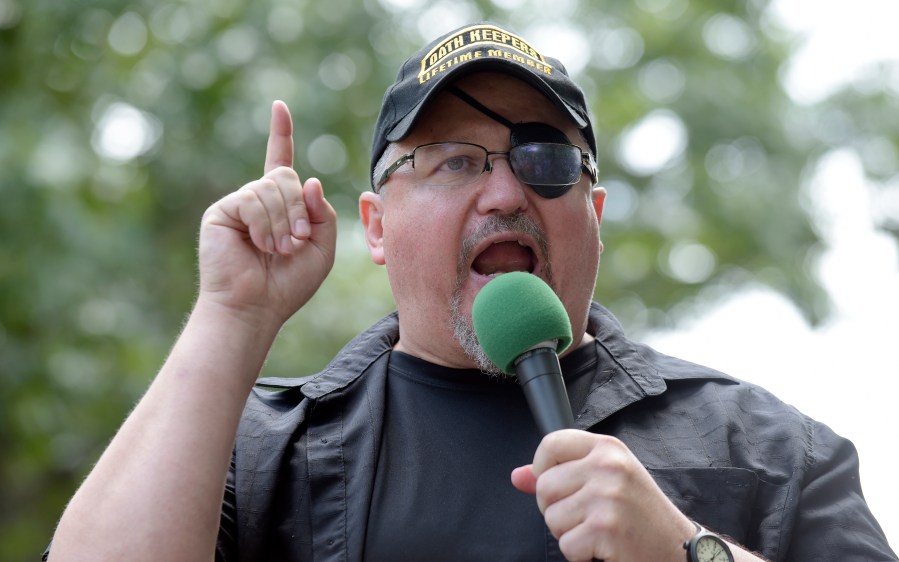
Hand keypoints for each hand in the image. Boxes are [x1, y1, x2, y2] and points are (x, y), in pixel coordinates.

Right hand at [197, 100, 336, 327]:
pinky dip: (265, 224)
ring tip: (279, 249)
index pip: (280, 161)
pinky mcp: (221, 211)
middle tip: (297, 239)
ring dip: (283, 221)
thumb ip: (323, 214)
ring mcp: (238, 204)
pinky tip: (260, 245)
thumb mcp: (321, 248)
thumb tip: (310, 180)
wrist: (255, 307)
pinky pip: (252, 199)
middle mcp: (257, 200)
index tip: (279, 107)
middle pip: (286, 176)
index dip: (280, 134)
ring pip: (271, 188)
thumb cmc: (287, 284)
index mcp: (279, 206)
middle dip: (299, 207)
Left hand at [511, 429, 694, 561]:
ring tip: (598, 531)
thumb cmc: (639, 514)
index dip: (542, 468)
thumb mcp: (605, 481)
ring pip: (552, 518)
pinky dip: (580, 554)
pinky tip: (604, 547)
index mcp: (607, 448)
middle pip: (544, 486)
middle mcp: (608, 466)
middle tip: (586, 517)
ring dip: (569, 534)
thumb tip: (517, 476)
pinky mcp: (606, 528)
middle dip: (556, 509)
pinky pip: (567, 545)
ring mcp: (608, 496)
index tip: (558, 486)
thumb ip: (561, 474)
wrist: (678, 548)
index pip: (550, 443)